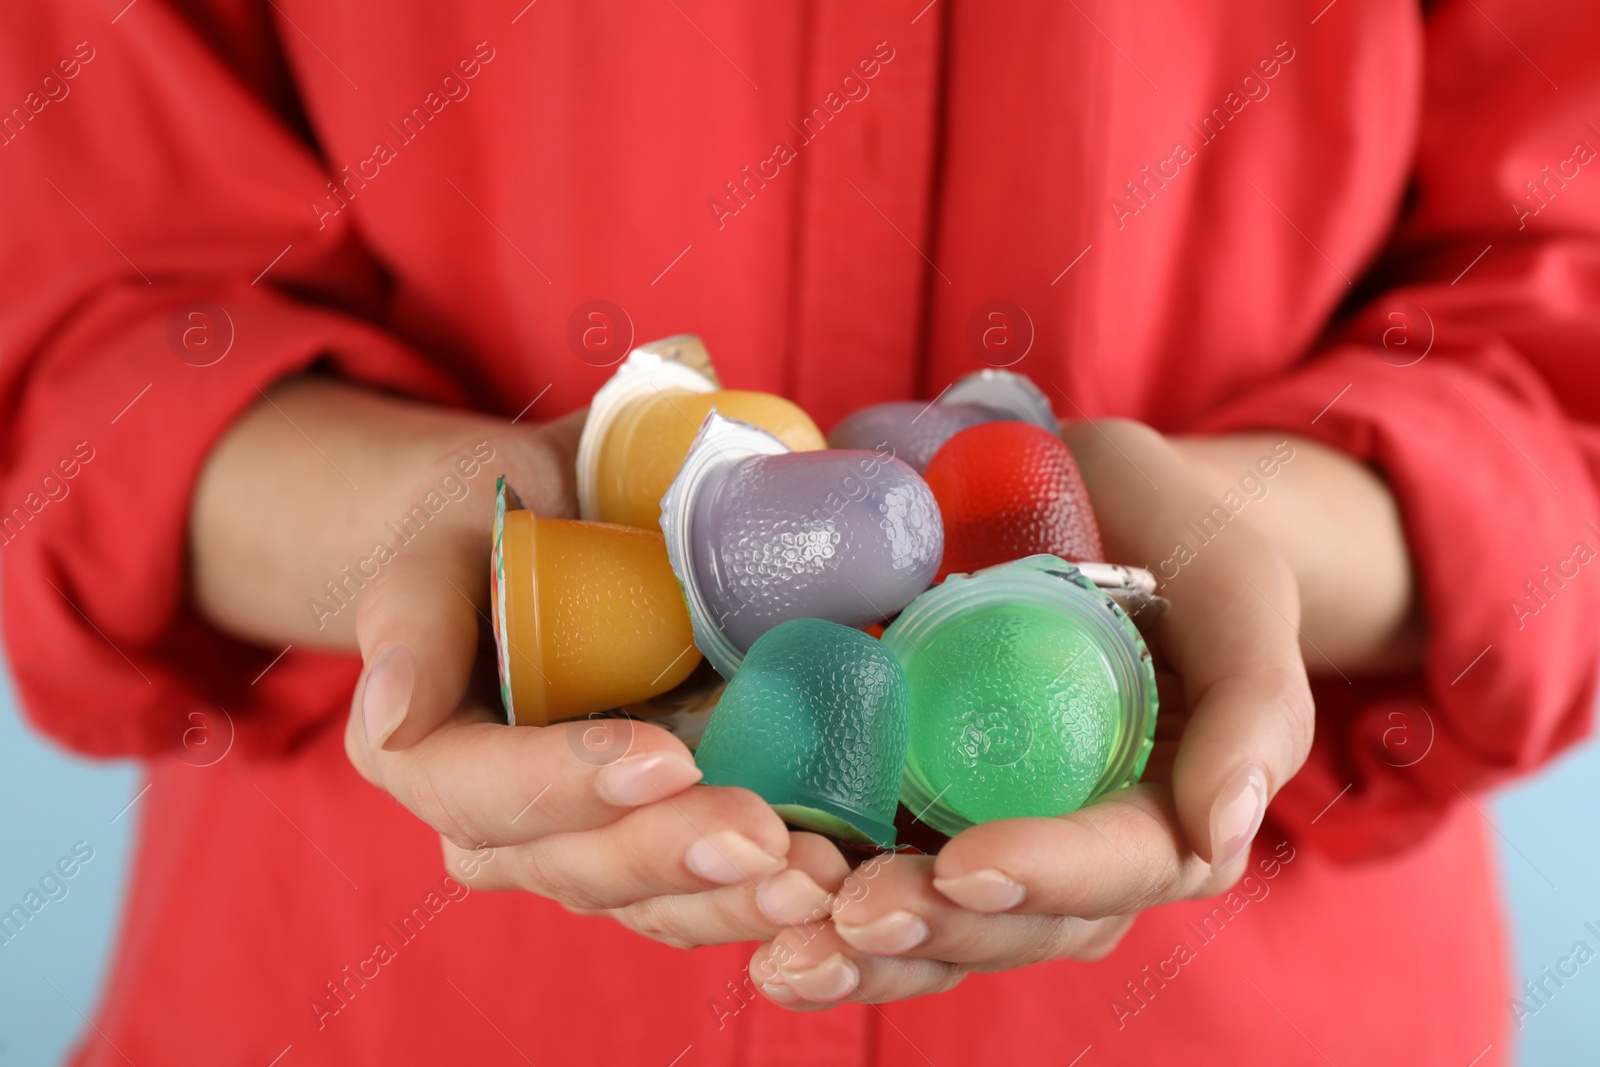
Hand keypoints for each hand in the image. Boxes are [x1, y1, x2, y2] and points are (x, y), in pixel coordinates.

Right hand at [194, 377, 844, 949]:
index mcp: (424, 752)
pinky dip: (765, 893)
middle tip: (764, 838)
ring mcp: (580, 841)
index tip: (665, 758)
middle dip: (672, 855)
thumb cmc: (484, 523)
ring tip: (816, 877)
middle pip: (575, 864)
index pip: (482, 794)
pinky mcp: (654, 840)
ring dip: (734, 898)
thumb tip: (387, 713)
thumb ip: (412, 618)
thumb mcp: (440, 537)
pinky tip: (833, 879)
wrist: (544, 532)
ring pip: (647, 899)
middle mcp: (496, 823)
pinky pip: (701, 892)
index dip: (568, 785)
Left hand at [746, 419, 1418, 1005]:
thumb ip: (1253, 701)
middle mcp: (1082, 846)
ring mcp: (998, 833)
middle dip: (939, 931)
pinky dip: (824, 911)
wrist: (1096, 500)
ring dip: (872, 955)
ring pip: (946, 928)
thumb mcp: (1237, 589)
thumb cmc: (1179, 540)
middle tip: (856, 918)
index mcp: (1171, 807)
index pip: (1122, 866)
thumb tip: (1225, 833)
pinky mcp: (924, 806)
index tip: (964, 866)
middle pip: (1022, 924)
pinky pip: (881, 875)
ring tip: (794, 955)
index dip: (1047, 876)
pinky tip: (765, 921)